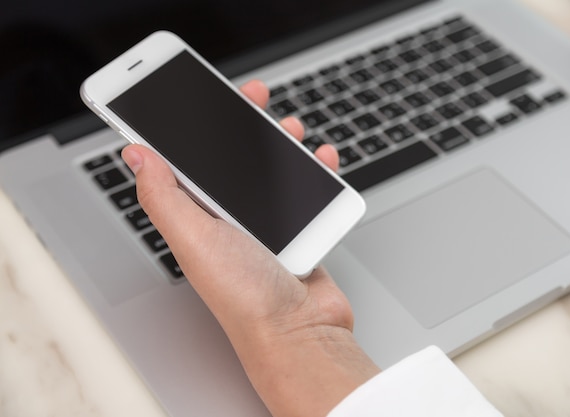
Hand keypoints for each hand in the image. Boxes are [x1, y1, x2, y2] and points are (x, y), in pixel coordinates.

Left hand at [122, 80, 379, 416]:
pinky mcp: (296, 231)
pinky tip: (321, 159)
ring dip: (280, 142)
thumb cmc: (246, 298)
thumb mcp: (194, 239)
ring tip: (290, 127)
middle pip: (232, 158)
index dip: (189, 126)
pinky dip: (316, 171)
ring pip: (271, 171)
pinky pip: (305, 191)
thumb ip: (164, 196)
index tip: (196, 97)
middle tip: (253, 97)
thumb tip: (136, 155)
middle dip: (242, 123)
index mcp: (198, 217)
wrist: (299, 332)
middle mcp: (228, 219)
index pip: (187, 161)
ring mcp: (264, 225)